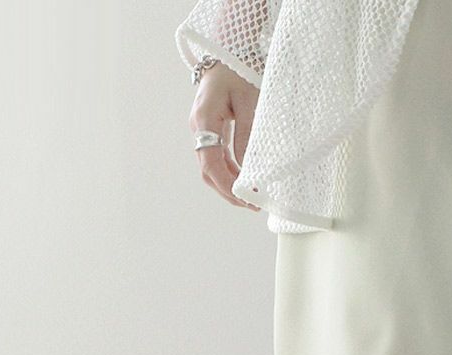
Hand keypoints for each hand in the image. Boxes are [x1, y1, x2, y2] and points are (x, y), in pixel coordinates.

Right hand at [189, 63, 261, 210]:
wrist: (228, 53)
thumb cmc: (240, 73)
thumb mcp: (250, 103)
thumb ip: (247, 137)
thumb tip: (248, 172)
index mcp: (205, 118)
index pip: (210, 161)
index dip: (226, 184)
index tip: (245, 198)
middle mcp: (199, 127)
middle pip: (207, 170)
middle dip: (228, 191)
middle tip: (252, 205)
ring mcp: (202, 129)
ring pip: (210, 167)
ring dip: (229, 185)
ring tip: (251, 199)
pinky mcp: (209, 130)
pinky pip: (215, 158)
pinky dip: (230, 173)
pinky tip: (244, 181)